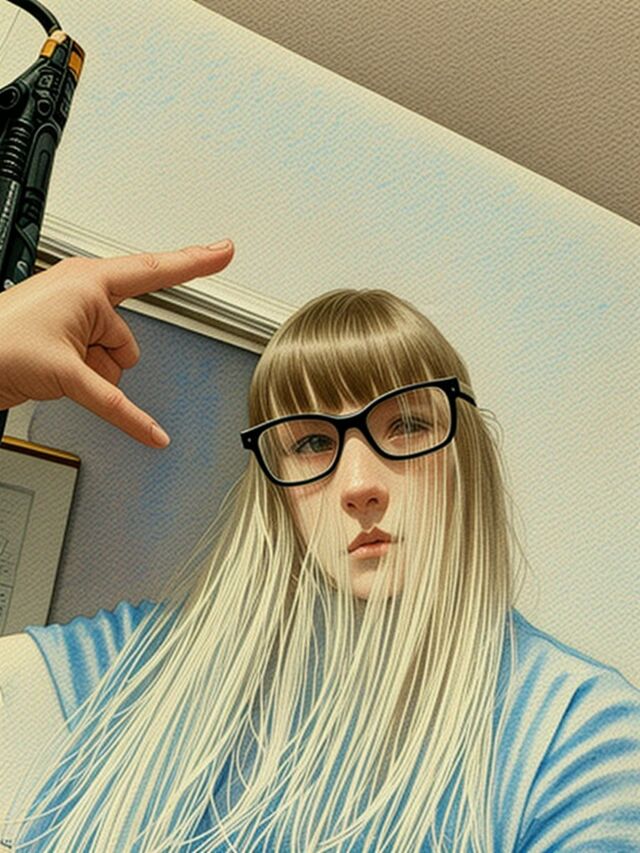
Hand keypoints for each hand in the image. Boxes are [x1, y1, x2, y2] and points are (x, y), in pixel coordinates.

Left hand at [0, 240, 234, 446]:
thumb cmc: (0, 345)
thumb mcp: (67, 370)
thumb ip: (112, 395)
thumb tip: (149, 429)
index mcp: (87, 282)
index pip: (155, 271)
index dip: (195, 261)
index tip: (224, 250)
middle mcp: (82, 296)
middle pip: (127, 336)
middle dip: (109, 358)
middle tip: (68, 360)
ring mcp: (73, 320)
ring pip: (113, 357)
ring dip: (94, 373)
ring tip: (55, 371)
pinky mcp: (64, 343)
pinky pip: (103, 375)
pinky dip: (109, 397)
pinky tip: (135, 422)